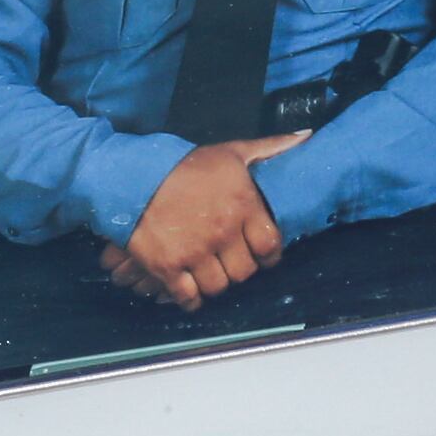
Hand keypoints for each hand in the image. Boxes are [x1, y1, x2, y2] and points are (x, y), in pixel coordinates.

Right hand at [102, 133, 306, 309]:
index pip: (270, 246)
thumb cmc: (182, 164)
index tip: (258, 253)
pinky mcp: (167, 265)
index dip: (267, 254)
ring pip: (219, 287)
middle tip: (228, 260)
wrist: (128, 175)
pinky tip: (187, 288)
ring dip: (214, 282)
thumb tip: (307, 137)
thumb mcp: (229, 151)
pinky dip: (190, 298)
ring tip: (206, 270)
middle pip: (245, 272)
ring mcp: (194, 251)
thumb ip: (269, 148)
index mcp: (242, 204)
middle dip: (238, 268)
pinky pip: (188, 297)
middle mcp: (222, 231)